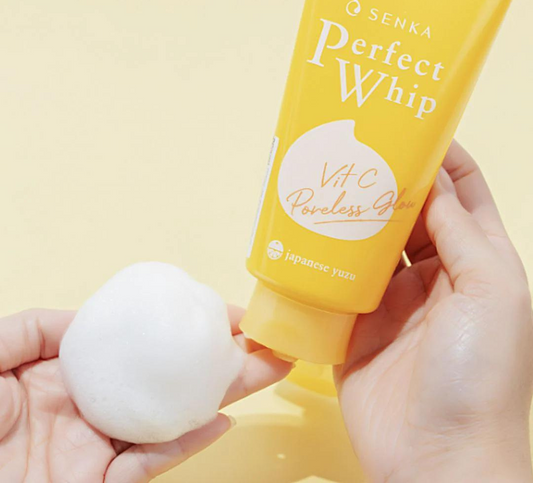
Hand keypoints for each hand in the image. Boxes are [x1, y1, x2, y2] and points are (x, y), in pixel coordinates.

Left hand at [0, 305, 290, 481]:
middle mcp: (99, 407)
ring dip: (224, 394)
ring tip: (268, 369)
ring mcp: (103, 448)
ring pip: (177, 417)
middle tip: (268, 340)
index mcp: (76, 375)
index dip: (185, 328)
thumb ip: (38, 327)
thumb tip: (87, 316)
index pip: (145, 346)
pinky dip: (188, 442)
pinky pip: (152, 462)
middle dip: (225, 358)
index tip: (221, 313)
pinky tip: (222, 417)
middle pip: (175, 379)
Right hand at [336, 141, 532, 482]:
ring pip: (371, 242)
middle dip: (389, 180)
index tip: (411, 128)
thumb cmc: (478, 374)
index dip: (441, 158)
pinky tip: (310, 233)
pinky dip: (327, 256)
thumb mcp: (490, 293)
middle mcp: (434, 274)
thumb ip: (461, 235)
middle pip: (411, 212)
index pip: (460, 193)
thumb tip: (432, 183)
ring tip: (330, 180)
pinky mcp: (355, 321)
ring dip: (355, 214)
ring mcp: (391, 297)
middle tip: (357, 149)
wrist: (436, 457)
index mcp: (475, 262)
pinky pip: (339, 278)